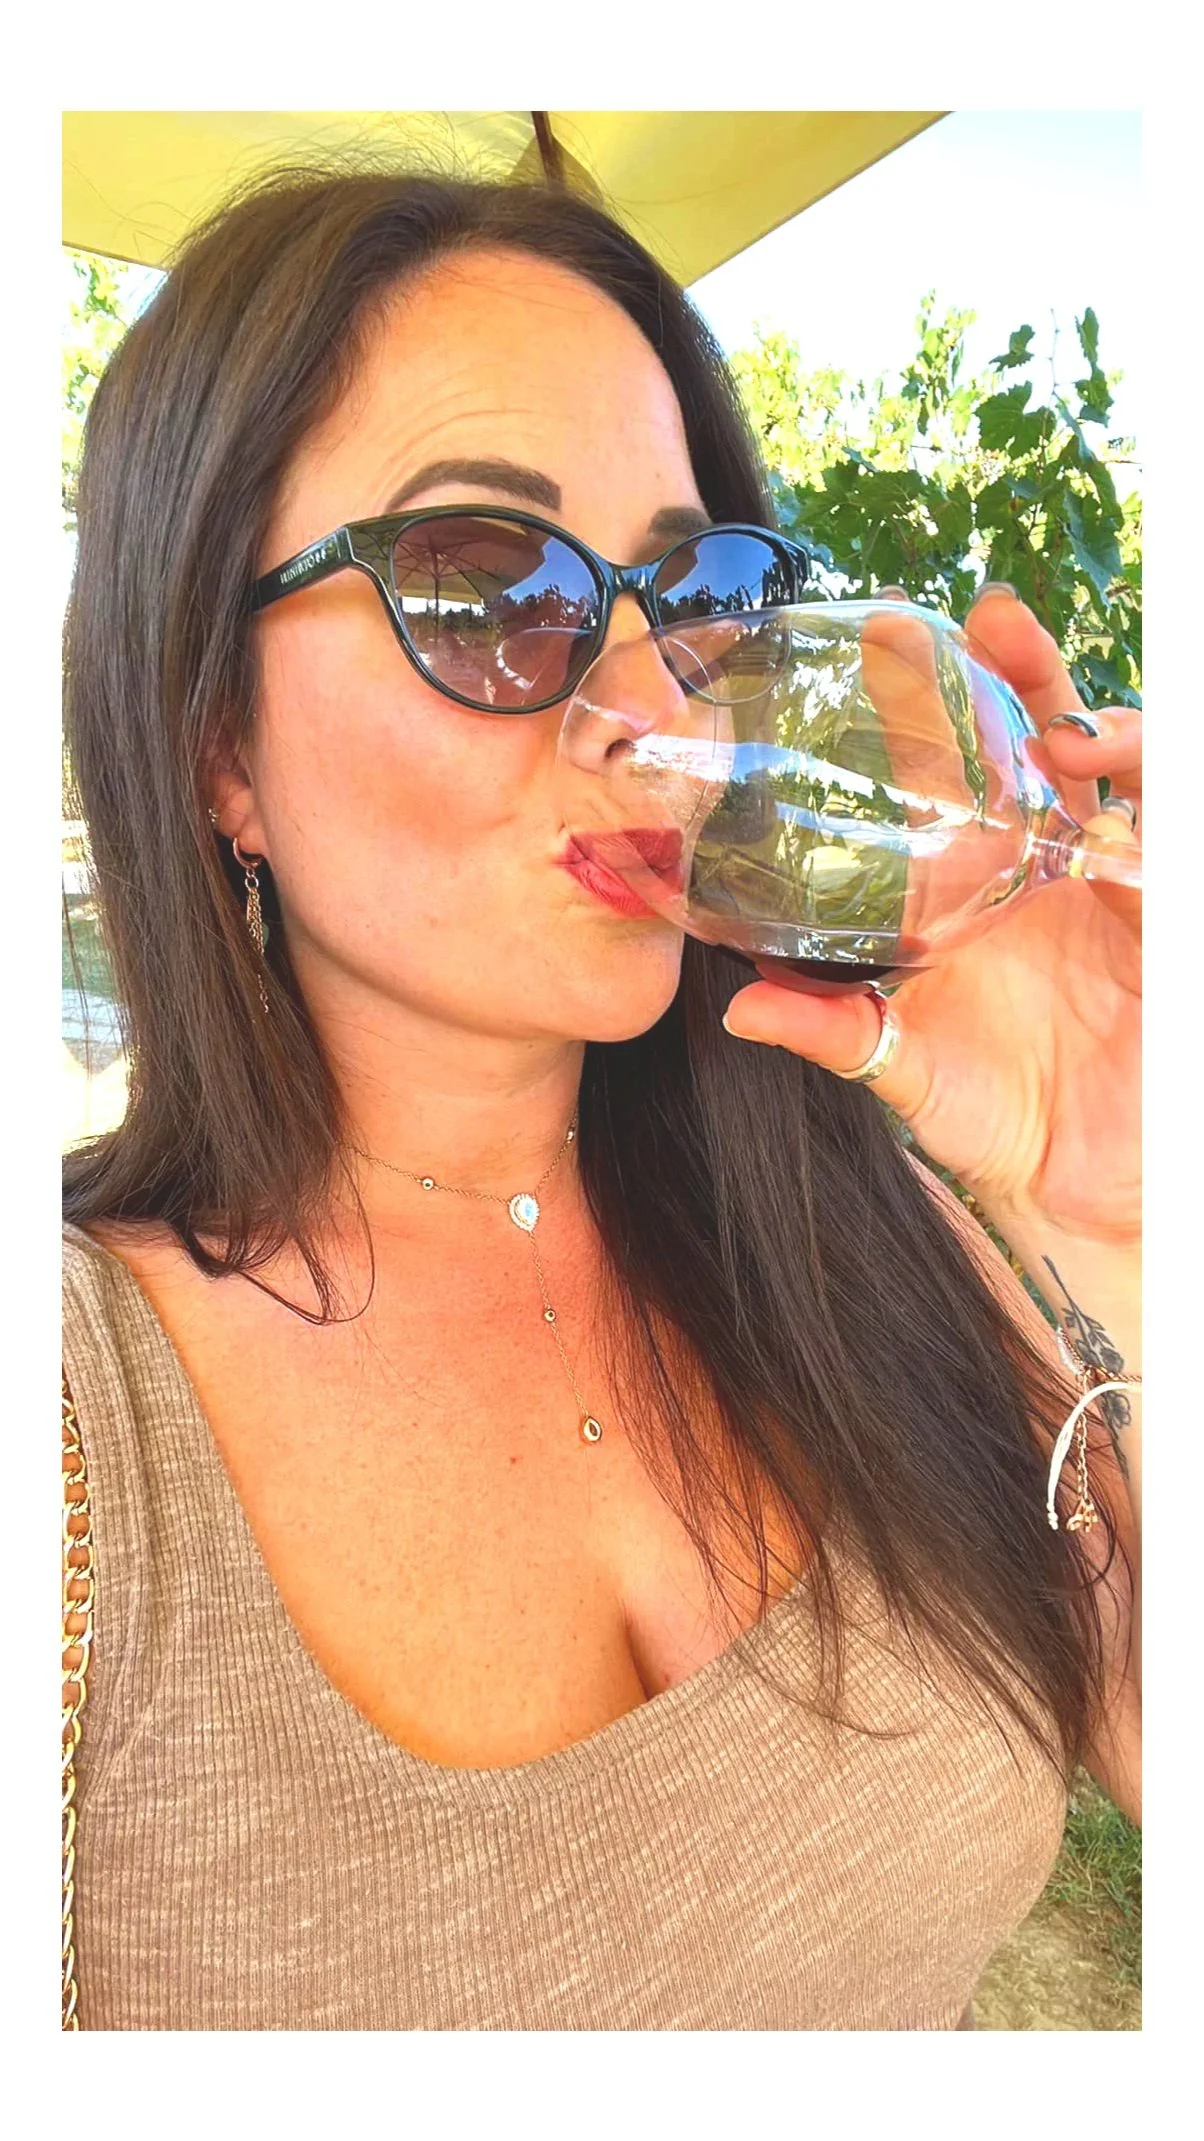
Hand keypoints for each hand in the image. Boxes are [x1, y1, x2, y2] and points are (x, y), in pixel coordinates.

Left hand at [721, 587, 1140, 1246]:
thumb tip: (740, 1006)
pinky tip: (1125, 829)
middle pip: (1043, 735)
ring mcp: (1107, 885)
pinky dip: (1150, 832)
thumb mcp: (903, 1071)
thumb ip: (833, 1032)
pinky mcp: (1161, 923)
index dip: (938, 698)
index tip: (890, 638)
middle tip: (990, 616)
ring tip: (1066, 736)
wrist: (1080, 1180)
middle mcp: (1041, 864)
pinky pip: (1166, 855)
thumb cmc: (993, 1114)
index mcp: (973, 880)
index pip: (959, 764)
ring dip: (1101, 732)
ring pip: (1121, 771)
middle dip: (1026, 666)